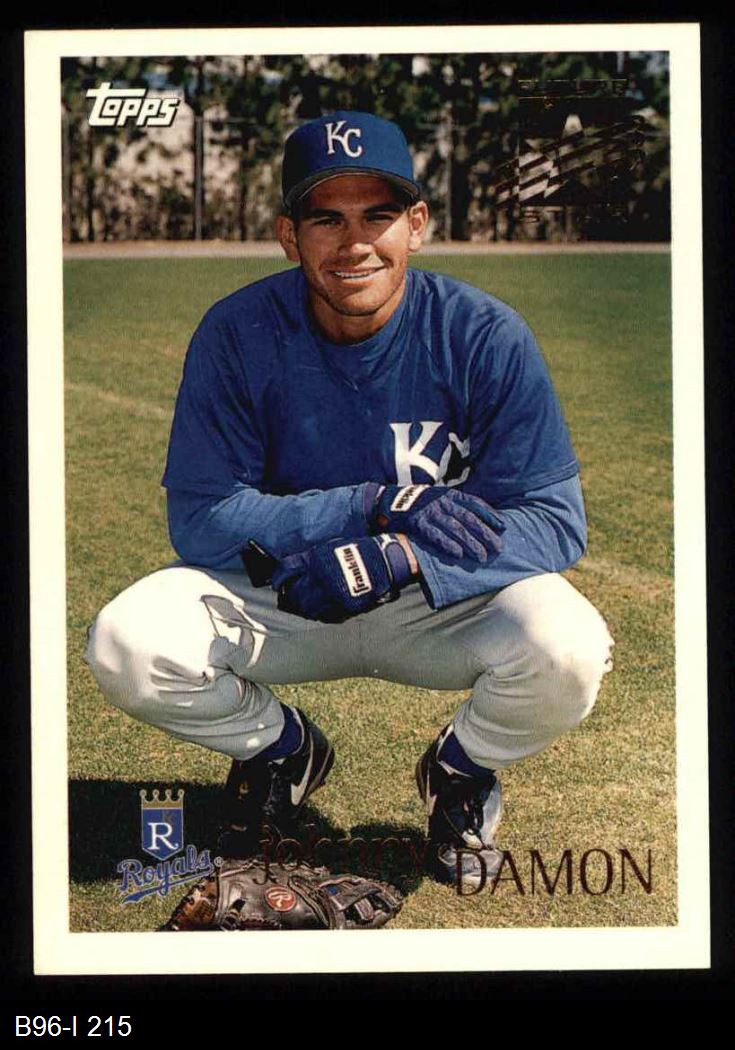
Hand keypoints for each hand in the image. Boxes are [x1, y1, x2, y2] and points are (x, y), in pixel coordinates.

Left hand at [272, 534, 412, 622]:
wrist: (385, 560)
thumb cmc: (359, 550)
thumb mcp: (331, 547)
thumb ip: (311, 559)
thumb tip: (294, 573)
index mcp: (316, 560)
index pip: (288, 570)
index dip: (279, 579)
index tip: (277, 584)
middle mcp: (322, 577)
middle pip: (295, 593)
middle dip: (289, 597)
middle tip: (288, 599)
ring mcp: (333, 593)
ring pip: (308, 607)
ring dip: (303, 608)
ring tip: (303, 607)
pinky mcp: (345, 605)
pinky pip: (325, 614)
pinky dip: (319, 614)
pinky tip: (319, 611)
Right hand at [368, 484, 504, 561]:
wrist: (392, 500)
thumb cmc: (421, 502)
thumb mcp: (440, 496)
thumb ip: (457, 505)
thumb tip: (480, 518)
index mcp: (450, 494)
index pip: (475, 504)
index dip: (490, 515)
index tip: (503, 527)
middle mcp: (443, 502)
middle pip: (469, 519)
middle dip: (485, 534)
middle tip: (498, 548)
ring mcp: (431, 512)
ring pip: (456, 529)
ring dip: (471, 543)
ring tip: (482, 556)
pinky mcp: (419, 524)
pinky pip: (435, 535)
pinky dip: (447, 544)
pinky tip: (458, 554)